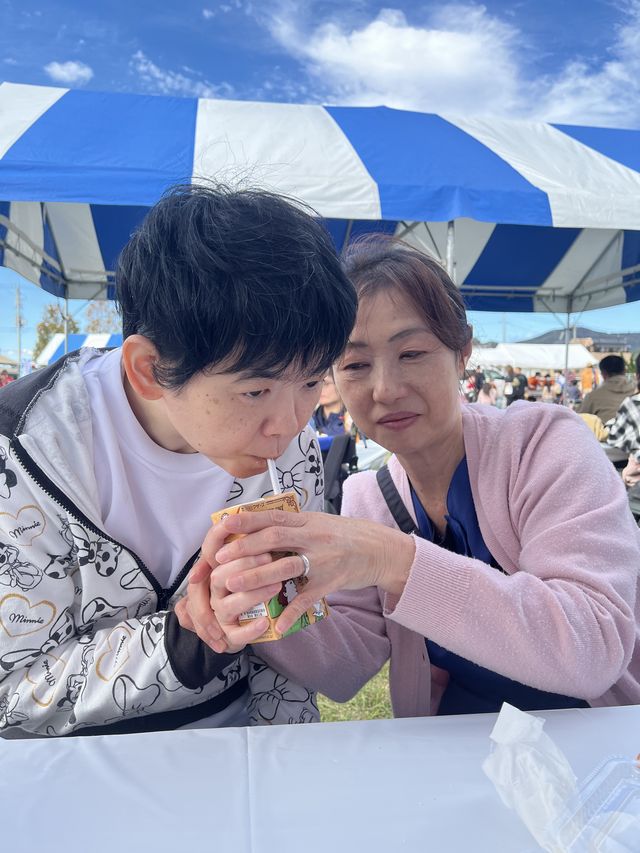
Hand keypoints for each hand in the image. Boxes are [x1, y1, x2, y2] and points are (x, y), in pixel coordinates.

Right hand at [175, 521, 276, 653]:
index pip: (209, 549)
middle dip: (243, 566)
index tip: (231, 522)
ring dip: (252, 595)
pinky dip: (249, 630)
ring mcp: (218, 613)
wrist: (242, 627)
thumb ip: (251, 547)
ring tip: (276, 587)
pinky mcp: (227, 635)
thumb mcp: (249, 565)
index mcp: (215, 570)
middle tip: (270, 557)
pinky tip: (264, 623)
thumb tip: (259, 519)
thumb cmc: (249, 587)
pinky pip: (235, 634)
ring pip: (227, 605)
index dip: (217, 536)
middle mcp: (212, 591)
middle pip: (218, 576)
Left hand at [211, 509, 414, 635]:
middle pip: (274, 538)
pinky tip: (277, 624)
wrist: (381, 550)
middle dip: (245, 548)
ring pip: (286, 567)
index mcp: (308, 521)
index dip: (248, 519)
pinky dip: (292, 612)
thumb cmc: (346, 535)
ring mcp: (322, 561)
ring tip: (234, 584)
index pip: (273, 516)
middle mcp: (313, 537)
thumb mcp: (320, 522)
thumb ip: (295, 523)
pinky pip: (307, 599)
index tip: (226, 523)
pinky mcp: (330, 583)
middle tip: (221, 558)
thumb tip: (262, 522)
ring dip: (257, 577)